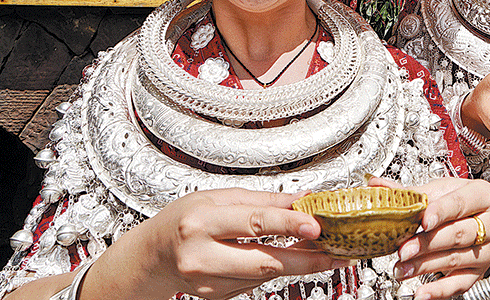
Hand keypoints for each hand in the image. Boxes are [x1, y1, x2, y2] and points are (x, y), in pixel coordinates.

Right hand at [84, 189, 349, 299]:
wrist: (153, 255)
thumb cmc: (184, 219)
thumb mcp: (218, 198)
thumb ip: (262, 201)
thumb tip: (302, 200)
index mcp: (200, 223)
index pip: (253, 223)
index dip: (288, 224)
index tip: (316, 225)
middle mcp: (201, 256)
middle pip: (265, 261)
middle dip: (306, 258)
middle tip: (336, 252)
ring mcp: (208, 282)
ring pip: (264, 276)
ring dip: (297, 264)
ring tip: (322, 252)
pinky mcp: (215, 297)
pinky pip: (254, 283)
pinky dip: (273, 270)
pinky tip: (286, 259)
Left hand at [370, 177, 489, 299]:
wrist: (478, 215)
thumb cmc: (460, 200)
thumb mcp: (440, 190)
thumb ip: (411, 191)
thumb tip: (379, 186)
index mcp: (483, 196)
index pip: (460, 204)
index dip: (440, 212)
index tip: (423, 220)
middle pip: (457, 234)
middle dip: (427, 243)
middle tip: (403, 250)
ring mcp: (487, 249)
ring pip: (455, 259)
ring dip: (425, 266)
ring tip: (401, 269)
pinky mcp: (480, 271)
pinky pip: (459, 283)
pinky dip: (439, 290)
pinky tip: (421, 293)